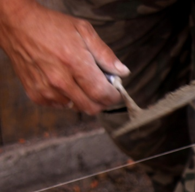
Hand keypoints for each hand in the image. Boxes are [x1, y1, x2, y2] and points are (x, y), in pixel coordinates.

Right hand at [0, 0, 128, 113]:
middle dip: (102, 102)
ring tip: (80, 82)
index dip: (113, 96)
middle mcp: (59, 80)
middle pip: (91, 107)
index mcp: (74, 63)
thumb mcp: (83, 31)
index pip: (102, 94)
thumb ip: (105, 54)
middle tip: (102, 90)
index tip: (116, 92)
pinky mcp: (35, 94)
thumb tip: (122, 72)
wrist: (17, 25)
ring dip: (84, 99)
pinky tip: (65, 83)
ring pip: (76, 108)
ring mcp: (46, 89)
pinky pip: (60, 106)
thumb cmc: (52, 26)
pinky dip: (67, 99)